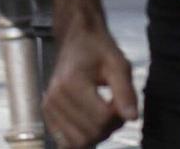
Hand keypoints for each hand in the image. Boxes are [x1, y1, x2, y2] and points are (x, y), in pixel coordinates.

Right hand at [41, 28, 137, 148]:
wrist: (77, 40)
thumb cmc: (99, 49)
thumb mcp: (118, 64)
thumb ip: (126, 92)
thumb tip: (132, 118)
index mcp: (72, 82)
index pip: (101, 118)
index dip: (118, 116)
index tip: (121, 100)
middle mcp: (55, 97)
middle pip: (90, 134)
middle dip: (109, 127)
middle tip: (115, 108)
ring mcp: (48, 107)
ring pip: (78, 142)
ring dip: (96, 134)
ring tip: (103, 113)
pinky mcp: (47, 114)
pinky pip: (66, 142)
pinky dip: (82, 136)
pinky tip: (90, 119)